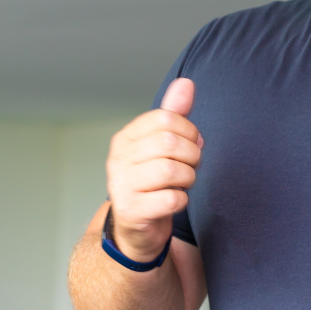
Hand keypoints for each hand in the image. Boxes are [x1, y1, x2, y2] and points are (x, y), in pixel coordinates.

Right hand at [105, 78, 201, 261]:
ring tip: (183, 184)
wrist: (136, 227)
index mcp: (125, 138)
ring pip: (171, 171)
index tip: (191, 144)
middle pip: (169, 143)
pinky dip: (181, 200)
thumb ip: (174, 115)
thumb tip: (186, 83)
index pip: (165, 118)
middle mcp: (118, 159)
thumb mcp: (162, 145)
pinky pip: (171, 199)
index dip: (189, 131)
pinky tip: (175, 200)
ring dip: (188, 179)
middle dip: (192, 156)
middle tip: (190, 167)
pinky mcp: (132, 211)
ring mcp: (122, 186)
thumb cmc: (152, 182)